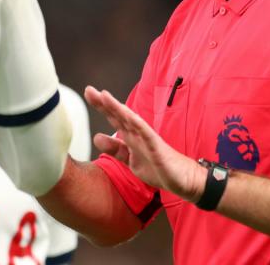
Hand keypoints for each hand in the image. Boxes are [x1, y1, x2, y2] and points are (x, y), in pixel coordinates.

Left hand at [84, 86, 204, 202]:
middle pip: (119, 115)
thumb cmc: (156, 165)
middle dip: (104, 103)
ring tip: (105, 97)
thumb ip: (115, 149)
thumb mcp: (130, 159)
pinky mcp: (157, 147)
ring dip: (118, 108)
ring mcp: (147, 138)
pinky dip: (138, 125)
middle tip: (89, 90)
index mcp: (130, 135)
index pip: (114, 117)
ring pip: (130, 120)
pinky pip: (147, 134)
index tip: (88, 93)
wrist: (181, 178)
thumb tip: (96, 137)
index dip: (101, 106)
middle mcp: (137, 133)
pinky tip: (130, 116)